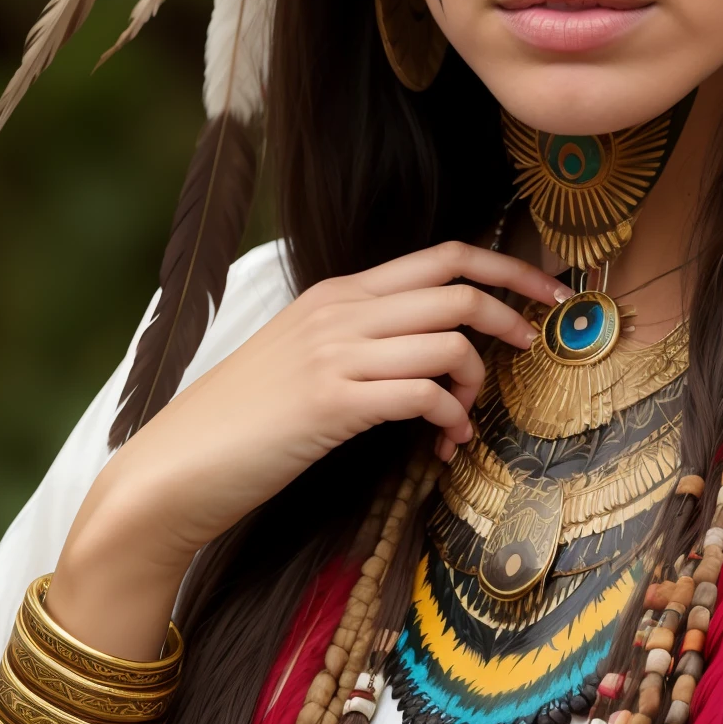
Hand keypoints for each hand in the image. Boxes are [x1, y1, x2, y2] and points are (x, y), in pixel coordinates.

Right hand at [49, 242, 566, 658]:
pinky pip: (423, 393)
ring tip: (466, 419)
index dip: (506, 266)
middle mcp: (341, 310)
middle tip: (535, 345)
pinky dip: (451, 417)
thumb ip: (362, 339)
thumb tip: (432, 348)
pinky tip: (446, 444)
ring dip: (477, 381)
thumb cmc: (243, 423)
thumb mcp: (304, 358)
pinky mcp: (331, 403)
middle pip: (457, 283)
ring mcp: (335, 352)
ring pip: (449, 337)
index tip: (548, 289)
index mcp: (338, 292)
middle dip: (513, 308)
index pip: (442, 255)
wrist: (174, 468)